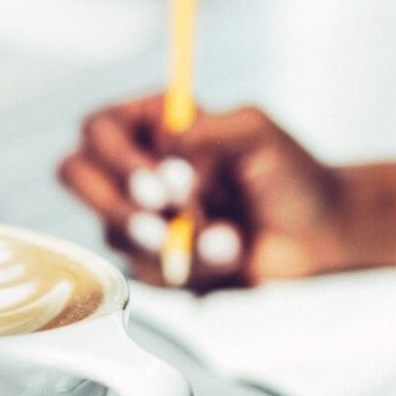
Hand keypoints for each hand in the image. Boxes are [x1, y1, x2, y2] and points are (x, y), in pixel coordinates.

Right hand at [59, 95, 351, 288]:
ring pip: (112, 231)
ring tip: (228, 238)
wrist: (319, 233)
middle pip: (76, 175)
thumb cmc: (290, 172)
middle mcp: (136, 167)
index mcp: (151, 124)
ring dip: (173, 242)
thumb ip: (208, 132)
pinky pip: (145, 272)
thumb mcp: (256, 131)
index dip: (117, 159)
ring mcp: (140, 217)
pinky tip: (229, 255)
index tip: (160, 184)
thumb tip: (168, 153)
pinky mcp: (155, 261)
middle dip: (116, 205)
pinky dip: (192, 269)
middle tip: (161, 225)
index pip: (98, 129)